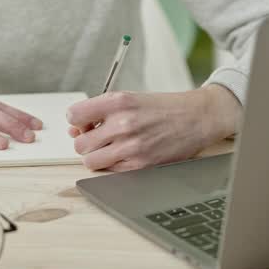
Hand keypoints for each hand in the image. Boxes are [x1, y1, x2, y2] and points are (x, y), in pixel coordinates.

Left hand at [65, 85, 240, 171]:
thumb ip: (100, 111)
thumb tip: (74, 128)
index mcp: (117, 101)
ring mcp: (131, 146)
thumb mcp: (130, 98)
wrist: (195, 118)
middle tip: (99, 137)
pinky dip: (112, 165)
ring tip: (110, 147)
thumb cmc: (163, 108)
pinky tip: (125, 154)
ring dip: (96, 156)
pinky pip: (109, 171)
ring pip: (90, 161)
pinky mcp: (140, 165)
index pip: (73, 115)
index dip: (76, 121)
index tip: (84, 123)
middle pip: (79, 143)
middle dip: (86, 141)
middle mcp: (122, 123)